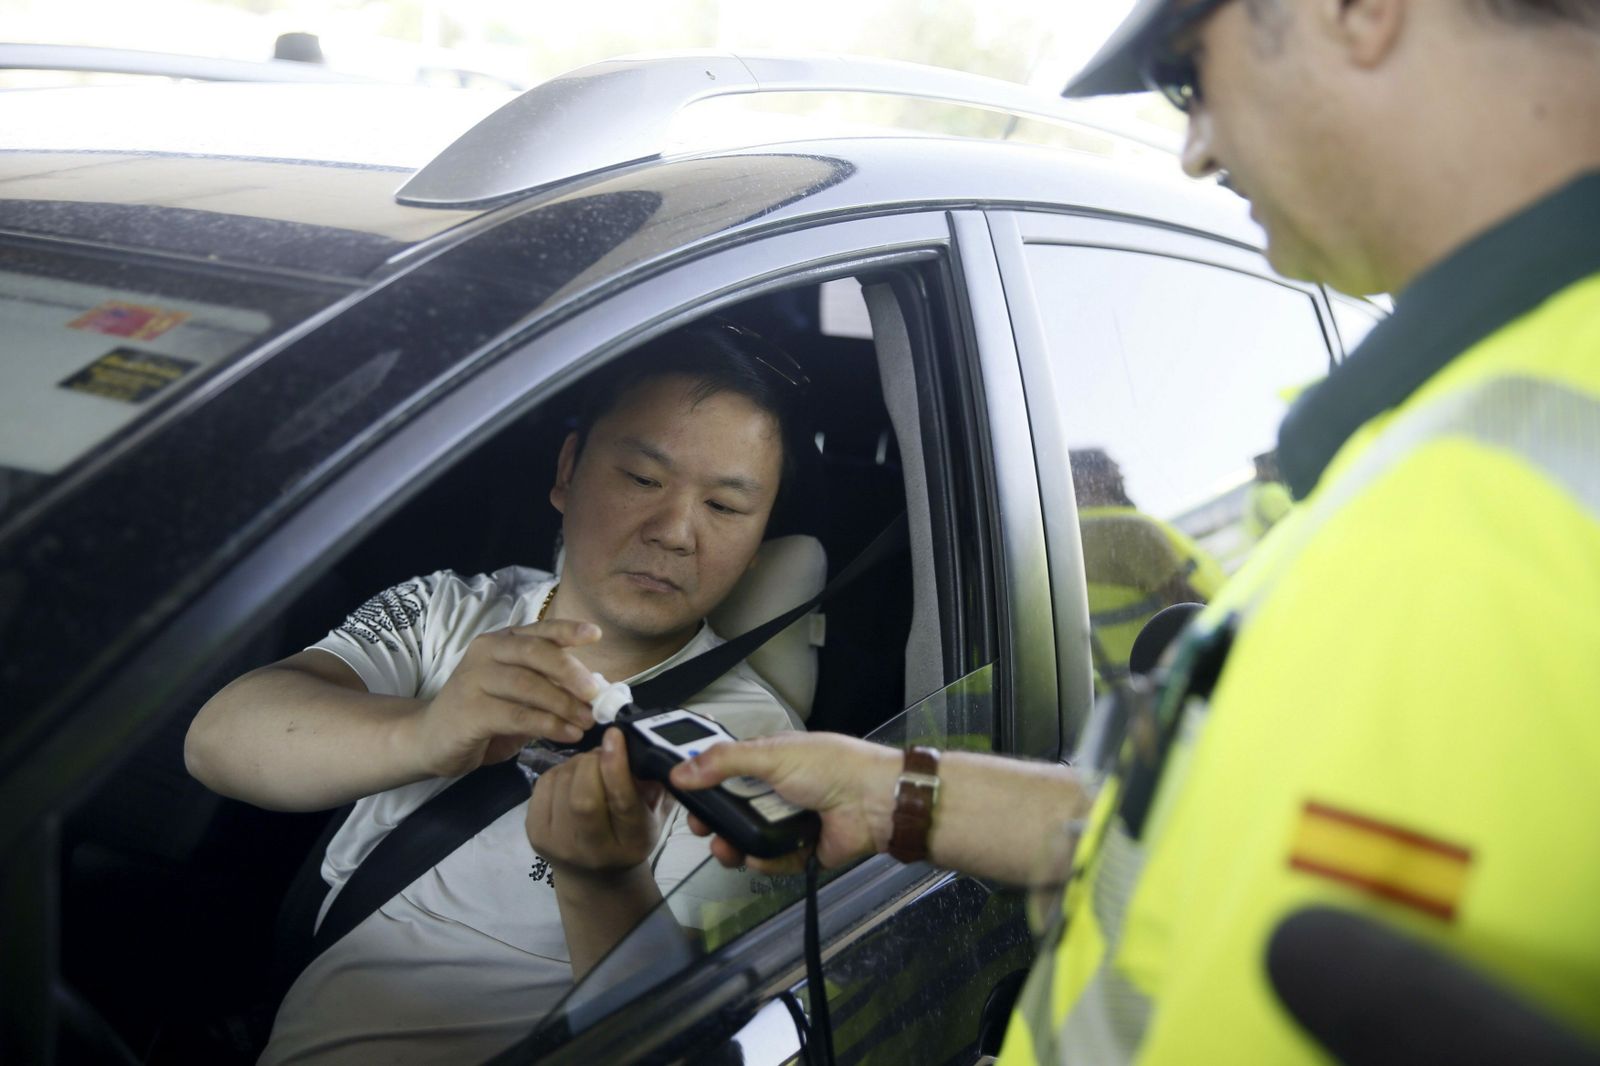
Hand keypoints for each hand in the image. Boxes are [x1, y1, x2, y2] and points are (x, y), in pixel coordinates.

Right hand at [407, 620, 602, 778]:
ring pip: (527, 684)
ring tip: (587, 721)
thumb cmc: (483, 715)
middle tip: (595, 694)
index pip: (538, 630)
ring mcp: (473, 679)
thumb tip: (594, 691)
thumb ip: (549, 687)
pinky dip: (547, 725)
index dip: (567, 630)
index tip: (595, 635)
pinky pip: (516, 715)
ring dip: (563, 704)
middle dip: (570, 672)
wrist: (429, 740)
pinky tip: (567, 734)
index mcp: (501, 642)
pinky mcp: (469, 711)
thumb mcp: (520, 697)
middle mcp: (486, 653)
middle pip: (534, 652)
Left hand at [526, 727, 669, 877]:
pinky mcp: (534, 833)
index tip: (614, 734)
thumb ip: (650, 783)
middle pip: (583, 796)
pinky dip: (560, 770)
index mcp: (629, 844)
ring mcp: (556, 844)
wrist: (593, 875)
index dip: (616, 766)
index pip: (620, 803)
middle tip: (603, 752)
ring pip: (562, 784)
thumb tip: (634, 745)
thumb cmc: (629, 836)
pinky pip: (544, 783)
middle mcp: (591, 851)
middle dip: (592, 762)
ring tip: (591, 766)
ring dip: (577, 763)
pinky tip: (573, 776)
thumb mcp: (652, 814)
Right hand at [669, 732, 900, 873]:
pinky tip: (758, 857)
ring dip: (734, 846)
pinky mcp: (801, 850)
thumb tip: (683, 771)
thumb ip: (724, 762)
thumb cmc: (834, 766)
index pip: (726, 774)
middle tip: (702, 827)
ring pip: (749, 839)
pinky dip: (764, 862)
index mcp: (770, 762)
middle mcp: (778, 792)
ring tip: (726, 848)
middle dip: (714, 821)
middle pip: (733, 811)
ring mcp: (789, 821)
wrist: (874, 801)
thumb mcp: (772, 754)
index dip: (704, 786)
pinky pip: (773, 861)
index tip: (686, 795)